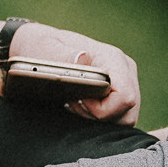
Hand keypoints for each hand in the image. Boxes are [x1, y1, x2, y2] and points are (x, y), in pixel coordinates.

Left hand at [3, 21, 141, 123]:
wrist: (39, 48)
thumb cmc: (41, 47)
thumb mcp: (45, 48)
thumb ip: (63, 55)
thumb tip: (82, 58)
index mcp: (112, 57)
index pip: (125, 97)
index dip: (101, 109)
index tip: (78, 100)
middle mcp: (124, 70)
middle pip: (127, 112)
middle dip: (99, 116)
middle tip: (74, 102)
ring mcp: (125, 83)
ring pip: (125, 118)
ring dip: (99, 118)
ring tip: (76, 103)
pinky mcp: (119, 94)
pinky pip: (118, 117)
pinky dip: (99, 118)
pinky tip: (81, 105)